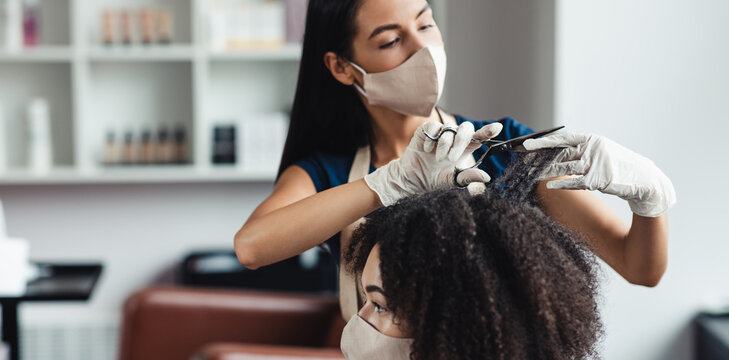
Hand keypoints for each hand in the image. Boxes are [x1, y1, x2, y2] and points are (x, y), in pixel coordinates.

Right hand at [365, 121, 502, 205]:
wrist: (412, 178)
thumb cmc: (434, 178)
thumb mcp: (452, 180)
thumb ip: (468, 177)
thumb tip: (486, 177)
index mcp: (465, 148)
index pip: (479, 137)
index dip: (488, 131)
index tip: (497, 128)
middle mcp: (455, 138)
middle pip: (466, 129)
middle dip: (460, 142)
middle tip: (452, 158)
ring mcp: (441, 133)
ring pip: (449, 130)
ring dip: (444, 146)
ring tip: (438, 159)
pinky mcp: (427, 130)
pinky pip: (433, 128)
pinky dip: (431, 140)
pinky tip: (427, 150)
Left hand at [523, 132, 676, 216]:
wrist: (643, 180)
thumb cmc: (618, 166)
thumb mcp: (600, 152)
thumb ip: (580, 151)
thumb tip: (554, 154)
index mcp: (592, 139)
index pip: (563, 138)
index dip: (544, 141)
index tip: (528, 144)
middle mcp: (593, 149)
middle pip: (559, 154)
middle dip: (540, 158)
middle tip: (524, 160)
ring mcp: (595, 165)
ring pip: (564, 168)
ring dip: (546, 171)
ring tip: (530, 173)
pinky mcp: (598, 180)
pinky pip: (574, 183)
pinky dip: (560, 184)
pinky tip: (549, 186)